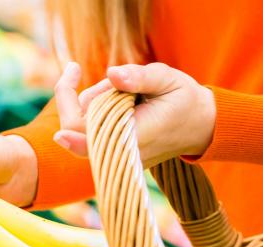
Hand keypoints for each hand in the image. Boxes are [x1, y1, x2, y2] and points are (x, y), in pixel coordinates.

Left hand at [53, 62, 216, 165]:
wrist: (200, 126)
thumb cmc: (184, 100)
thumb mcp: (167, 80)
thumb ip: (140, 77)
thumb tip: (112, 74)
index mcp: (135, 135)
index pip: (89, 136)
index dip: (71, 126)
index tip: (63, 118)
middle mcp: (121, 151)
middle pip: (77, 128)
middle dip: (81, 97)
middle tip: (93, 75)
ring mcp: (117, 156)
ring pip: (84, 126)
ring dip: (94, 102)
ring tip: (127, 91)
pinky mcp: (114, 154)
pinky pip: (92, 132)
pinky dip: (98, 112)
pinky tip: (121, 102)